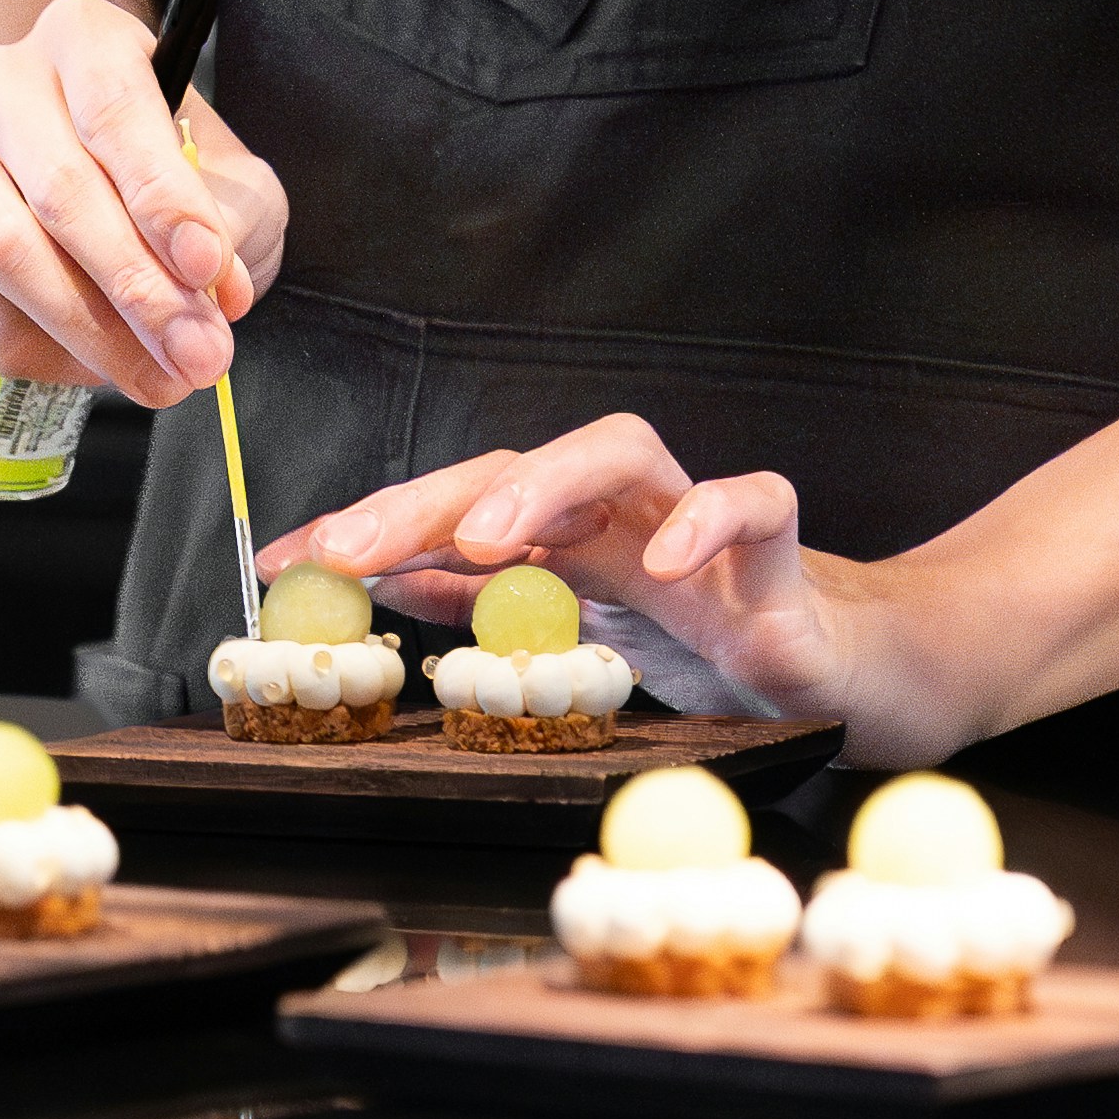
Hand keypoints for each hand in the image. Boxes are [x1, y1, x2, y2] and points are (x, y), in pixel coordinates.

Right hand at [0, 0, 288, 411]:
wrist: (89, 177)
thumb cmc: (168, 174)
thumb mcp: (231, 178)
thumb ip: (230, 224)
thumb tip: (210, 290)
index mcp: (81, 35)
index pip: (114, 110)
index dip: (163, 196)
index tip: (210, 268)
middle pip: (58, 189)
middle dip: (137, 286)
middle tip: (198, 353)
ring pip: (5, 252)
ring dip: (91, 332)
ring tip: (162, 378)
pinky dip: (39, 354)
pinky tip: (96, 366)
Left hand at [269, 412, 877, 735]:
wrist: (834, 669)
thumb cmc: (705, 641)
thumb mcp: (575, 635)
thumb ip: (489, 604)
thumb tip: (386, 583)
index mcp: (566, 536)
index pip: (454, 508)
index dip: (369, 529)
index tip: (284, 565)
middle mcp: (621, 511)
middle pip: (517, 466)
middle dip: (427, 499)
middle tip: (351, 546)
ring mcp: (697, 521)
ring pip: (625, 449)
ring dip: (548, 483)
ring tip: (490, 538)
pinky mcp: (777, 551)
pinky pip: (756, 501)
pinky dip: (711, 517)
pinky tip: (669, 561)